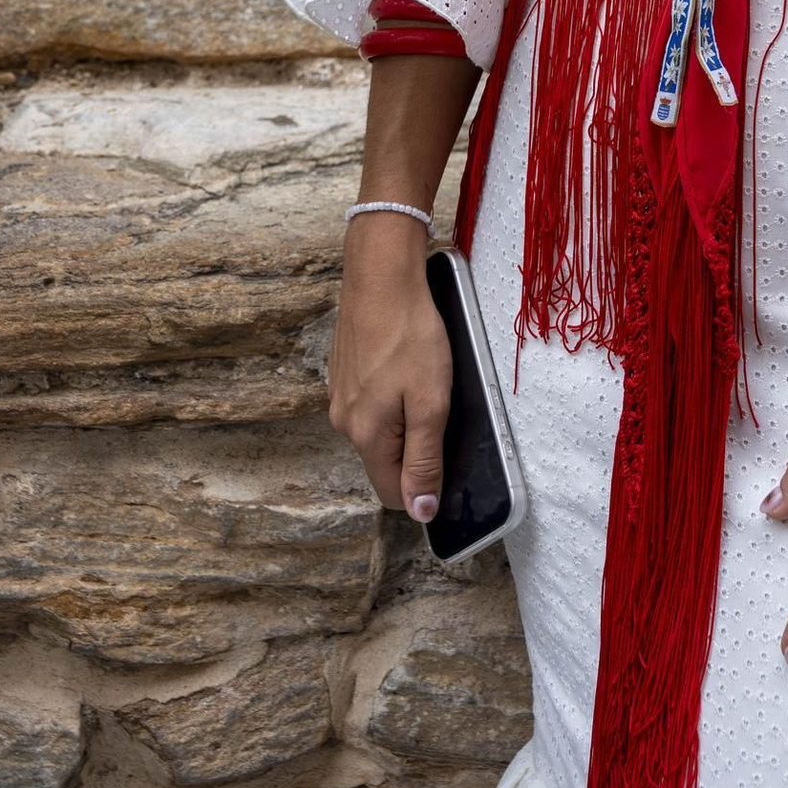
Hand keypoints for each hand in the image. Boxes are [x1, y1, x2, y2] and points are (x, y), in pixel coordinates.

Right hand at [327, 214, 451, 522]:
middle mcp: (344, 422)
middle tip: (442, 407)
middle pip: (385, 461)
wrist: (381, 274)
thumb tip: (420, 512)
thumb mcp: (430, 403)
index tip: (448, 454)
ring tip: (425, 380)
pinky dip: (392, 394)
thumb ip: (424, 460)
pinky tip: (407, 364)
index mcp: (365, 436)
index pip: (393, 493)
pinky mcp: (344, 371)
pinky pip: (371, 401)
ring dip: (404, 418)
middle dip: (415, 447)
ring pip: (379, 429)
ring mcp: (340, 395)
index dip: (423, 486)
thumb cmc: (410, 335)